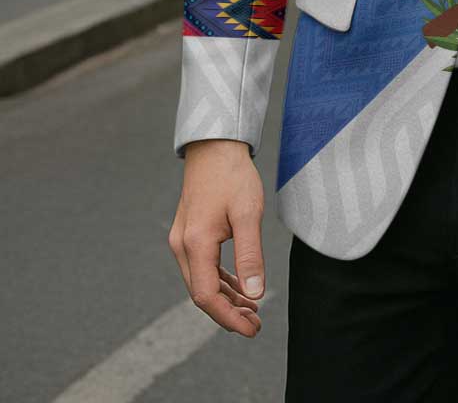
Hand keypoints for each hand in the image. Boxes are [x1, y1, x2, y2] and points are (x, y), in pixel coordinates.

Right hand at [168, 139, 265, 336]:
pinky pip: (203, 266)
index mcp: (195, 243)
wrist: (215, 147)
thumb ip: (250, 255)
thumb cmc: (233, 177)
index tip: (252, 329)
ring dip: (226, 298)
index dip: (228, 318)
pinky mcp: (189, 233)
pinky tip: (239, 287)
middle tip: (256, 325)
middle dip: (229, 313)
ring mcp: (183, 239)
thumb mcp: (249, 214)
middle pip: (202, 293)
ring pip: (202, 281)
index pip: (206, 296)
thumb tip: (255, 294)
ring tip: (252, 310)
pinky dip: (221, 280)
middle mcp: (182, 245)